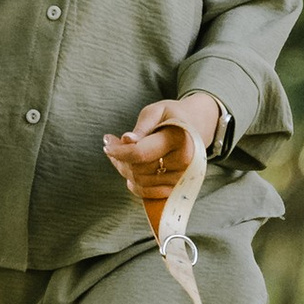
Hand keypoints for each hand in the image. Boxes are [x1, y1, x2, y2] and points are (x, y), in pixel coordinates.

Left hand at [102, 93, 220, 221]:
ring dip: (125, 169)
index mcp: (179, 139)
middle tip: (112, 142)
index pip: (141, 153)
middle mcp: (184, 162)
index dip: (119, 152)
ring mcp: (181, 178)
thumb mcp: (156, 111)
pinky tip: (130, 167)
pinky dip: (133, 182)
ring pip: (140, 182)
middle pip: (138, 169)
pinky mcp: (177, 188)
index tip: (106, 145)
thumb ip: (141, 127)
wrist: (197, 126)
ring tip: (122, 152)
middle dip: (120, 158)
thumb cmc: (172, 116)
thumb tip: (127, 140)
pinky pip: (146, 193)